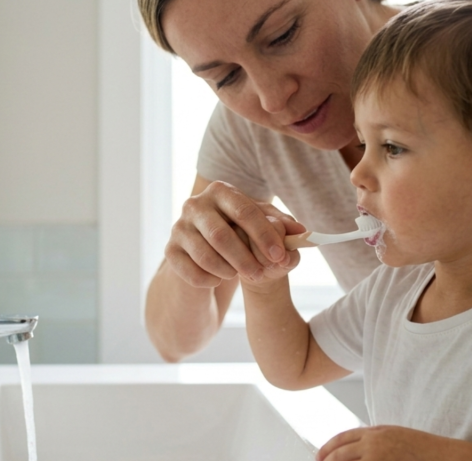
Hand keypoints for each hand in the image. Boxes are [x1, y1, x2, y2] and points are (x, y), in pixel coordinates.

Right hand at [164, 180, 303, 287]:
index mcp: (220, 191)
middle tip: (261, 274)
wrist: (201, 249)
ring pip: (204, 254)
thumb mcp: (258, 225)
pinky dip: (209, 279)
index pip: (245, 211)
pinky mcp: (170, 251)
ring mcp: (178, 227)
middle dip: (245, 257)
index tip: (280, 256)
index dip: (264, 235)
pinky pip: (190, 271)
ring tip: (241, 276)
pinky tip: (219, 280)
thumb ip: (279, 225)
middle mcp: (195, 205)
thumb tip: (301, 231)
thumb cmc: (236, 231)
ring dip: (227, 270)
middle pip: (221, 234)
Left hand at [317, 426, 450, 460]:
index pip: (342, 437)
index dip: (327, 447)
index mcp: (375, 431)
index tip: (319, 456)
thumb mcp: (395, 436)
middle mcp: (373, 442)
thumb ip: (375, 440)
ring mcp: (377, 456)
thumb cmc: (423, 449)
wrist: (443, 455)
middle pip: (339, 452)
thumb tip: (356, 449)